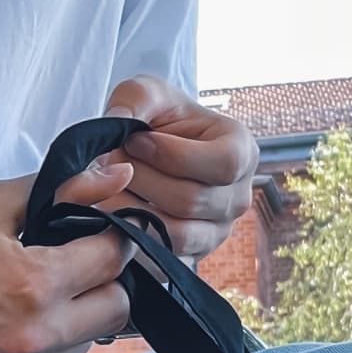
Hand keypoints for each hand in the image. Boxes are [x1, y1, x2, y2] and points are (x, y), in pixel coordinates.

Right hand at [0, 160, 135, 352]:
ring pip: (89, 340)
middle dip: (106, 278)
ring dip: (82, 310)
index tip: (96, 224)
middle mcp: (33, 334)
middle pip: (116, 309)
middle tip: (79, 255)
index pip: (113, 258)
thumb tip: (117, 176)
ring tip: (46, 284)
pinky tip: (23, 311)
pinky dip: (54, 334)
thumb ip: (62, 188)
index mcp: (34, 284)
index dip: (113, 233)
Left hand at [103, 75, 257, 260]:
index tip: (136, 140)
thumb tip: (117, 126)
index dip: (173, 155)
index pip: (223, 163)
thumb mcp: (146, 93)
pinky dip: (130, 237)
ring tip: (109, 186)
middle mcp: (237, 198)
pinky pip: (160, 258)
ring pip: (175, 233)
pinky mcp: (189, 259)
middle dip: (143, 180)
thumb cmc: (155, 119)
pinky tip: (112, 212)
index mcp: (242, 152)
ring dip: (132, 209)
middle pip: (192, 200)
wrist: (147, 152)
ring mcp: (215, 234)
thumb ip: (135, 99)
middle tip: (112, 163)